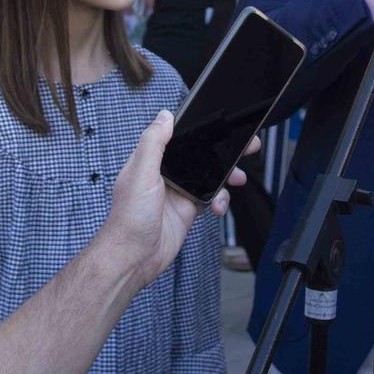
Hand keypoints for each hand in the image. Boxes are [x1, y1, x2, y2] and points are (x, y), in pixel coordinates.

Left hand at [95, 112, 254, 285]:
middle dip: (222, 152)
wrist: (134, 257)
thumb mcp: (140, 174)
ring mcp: (178, 192)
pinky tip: (218, 207)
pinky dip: (220, 201)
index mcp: (151, 160)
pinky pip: (210, 198)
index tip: (220, 125)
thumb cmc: (129, 218)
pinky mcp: (187, 210)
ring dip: (226, 176)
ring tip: (238, 178)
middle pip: (199, 155)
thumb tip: (164, 116)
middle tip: (245, 147)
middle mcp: (165, 174)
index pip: (178, 137)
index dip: (200, 130)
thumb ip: (153, 143)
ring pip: (209, 176)